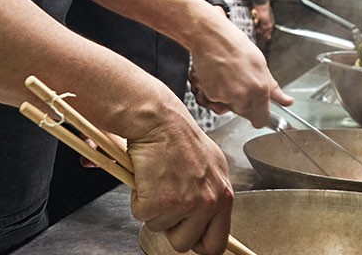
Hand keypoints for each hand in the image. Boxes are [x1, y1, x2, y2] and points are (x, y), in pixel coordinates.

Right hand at [126, 104, 233, 254]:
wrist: (159, 119)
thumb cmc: (178, 136)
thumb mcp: (209, 165)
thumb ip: (210, 193)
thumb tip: (205, 219)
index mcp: (223, 194)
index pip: (217, 243)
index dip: (199, 244)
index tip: (189, 237)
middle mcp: (209, 201)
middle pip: (186, 244)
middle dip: (171, 229)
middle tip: (165, 204)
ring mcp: (186, 203)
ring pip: (160, 228)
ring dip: (153, 209)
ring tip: (157, 181)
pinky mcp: (160, 202)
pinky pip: (141, 215)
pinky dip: (138, 199)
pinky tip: (146, 177)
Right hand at [188, 0, 292, 126]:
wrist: (213, 38)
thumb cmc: (236, 47)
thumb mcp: (261, 66)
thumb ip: (274, 89)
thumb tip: (288, 101)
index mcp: (260, 89)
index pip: (261, 119)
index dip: (259, 116)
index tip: (258, 113)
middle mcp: (244, 95)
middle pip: (244, 114)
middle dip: (243, 103)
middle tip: (240, 83)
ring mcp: (227, 96)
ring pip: (230, 107)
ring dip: (229, 98)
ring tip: (228, 77)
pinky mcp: (212, 94)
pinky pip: (216, 100)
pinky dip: (216, 92)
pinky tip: (218, 76)